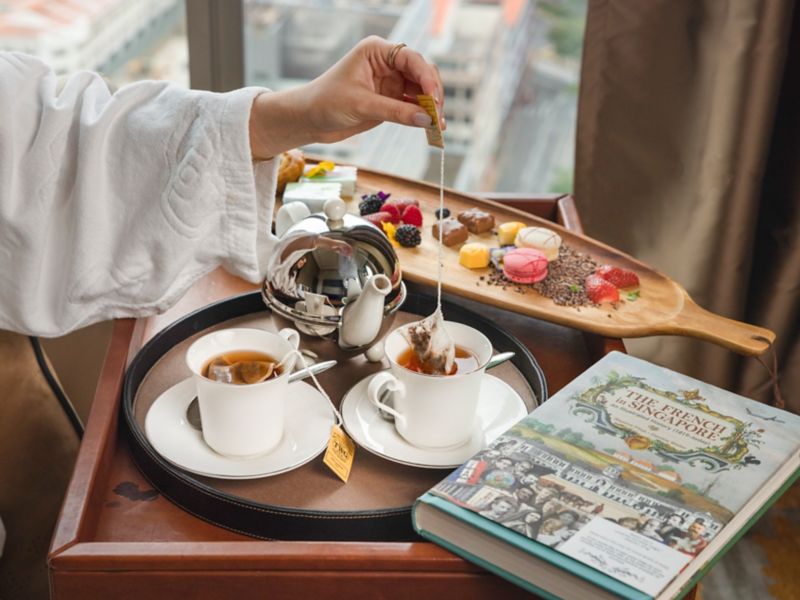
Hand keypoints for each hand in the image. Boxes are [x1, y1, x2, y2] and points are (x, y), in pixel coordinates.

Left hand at [249, 36, 444, 159]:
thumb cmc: (326, 102)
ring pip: (421, 91)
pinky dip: (423, 117)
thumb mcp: (361, 105)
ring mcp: (391, 82)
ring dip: (431, 107)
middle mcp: (387, 63)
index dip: (426, 77)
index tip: (434, 99)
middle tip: (438, 116)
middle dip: (433, 94)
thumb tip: (426, 119)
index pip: (411, 59)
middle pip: (422, 74)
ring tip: (438, 126)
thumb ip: (395, 111)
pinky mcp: (391, 101)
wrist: (309, 119)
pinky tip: (432, 128)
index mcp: (377, 51)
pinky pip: (413, 107)